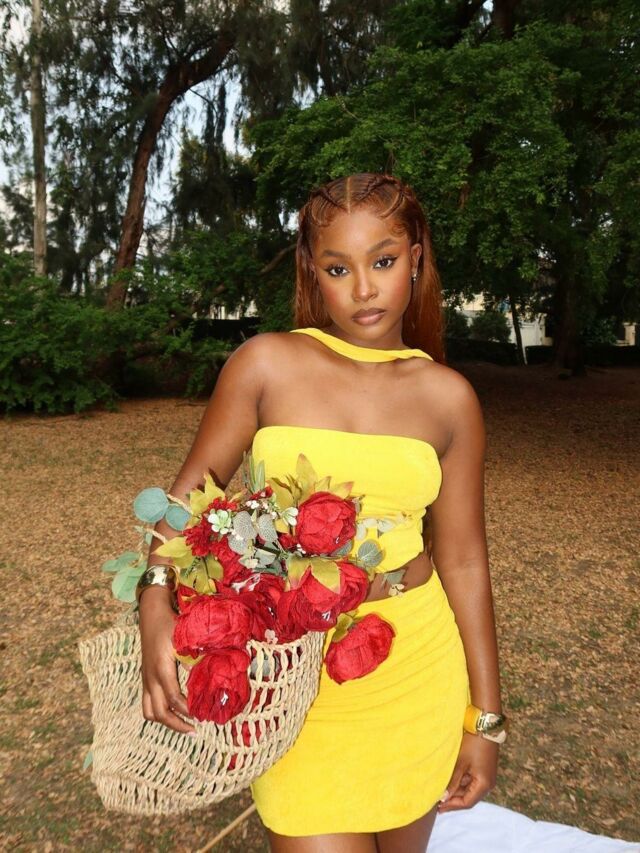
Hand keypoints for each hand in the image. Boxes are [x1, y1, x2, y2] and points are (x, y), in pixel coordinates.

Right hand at [139, 586, 195, 734]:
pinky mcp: (145, 678)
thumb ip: (195, 657)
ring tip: (184, 726)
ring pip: (149, 711)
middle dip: (177, 724)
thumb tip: (208, 675)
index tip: (202, 715)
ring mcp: (145, 679)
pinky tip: (173, 713)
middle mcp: (150, 677)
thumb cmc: (171, 623)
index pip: (173, 698)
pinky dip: (158, 712)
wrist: (151, 613)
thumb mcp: (185, 638)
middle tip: (195, 731)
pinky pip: (147, 703)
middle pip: (159, 712)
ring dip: (166, 722)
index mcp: (161, 668)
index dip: (187, 710)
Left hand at [437, 732, 498, 812]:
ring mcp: (486, 778)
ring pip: (469, 789)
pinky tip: (449, 782)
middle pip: (468, 797)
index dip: (452, 806)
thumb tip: (443, 797)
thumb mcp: (461, 763)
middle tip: (436, 802)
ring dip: (456, 791)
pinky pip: (471, 781)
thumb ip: (452, 781)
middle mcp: (488, 784)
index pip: (467, 802)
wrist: (484, 726)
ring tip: (440, 792)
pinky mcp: (484, 771)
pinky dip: (460, 782)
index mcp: (484, 785)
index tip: (438, 808)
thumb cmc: (473, 743)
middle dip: (452, 800)